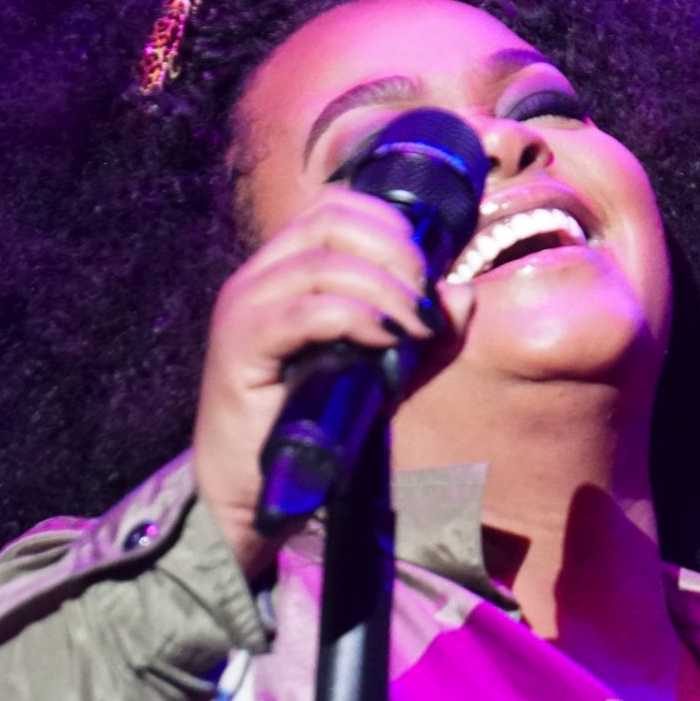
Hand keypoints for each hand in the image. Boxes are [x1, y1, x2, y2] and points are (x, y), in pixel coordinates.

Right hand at [193, 185, 475, 579]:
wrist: (252, 494)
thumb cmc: (311, 427)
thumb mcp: (381, 372)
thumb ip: (421, 335)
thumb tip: (461, 294)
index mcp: (286, 268)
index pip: (338, 207)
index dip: (391, 226)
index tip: (427, 274)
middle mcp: (259, 277)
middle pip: (330, 219)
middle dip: (394, 251)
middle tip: (423, 302)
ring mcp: (244, 308)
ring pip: (321, 263)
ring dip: (383, 289)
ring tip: (412, 328)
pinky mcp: (238, 347)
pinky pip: (302, 311)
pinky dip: (353, 316)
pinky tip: (384, 339)